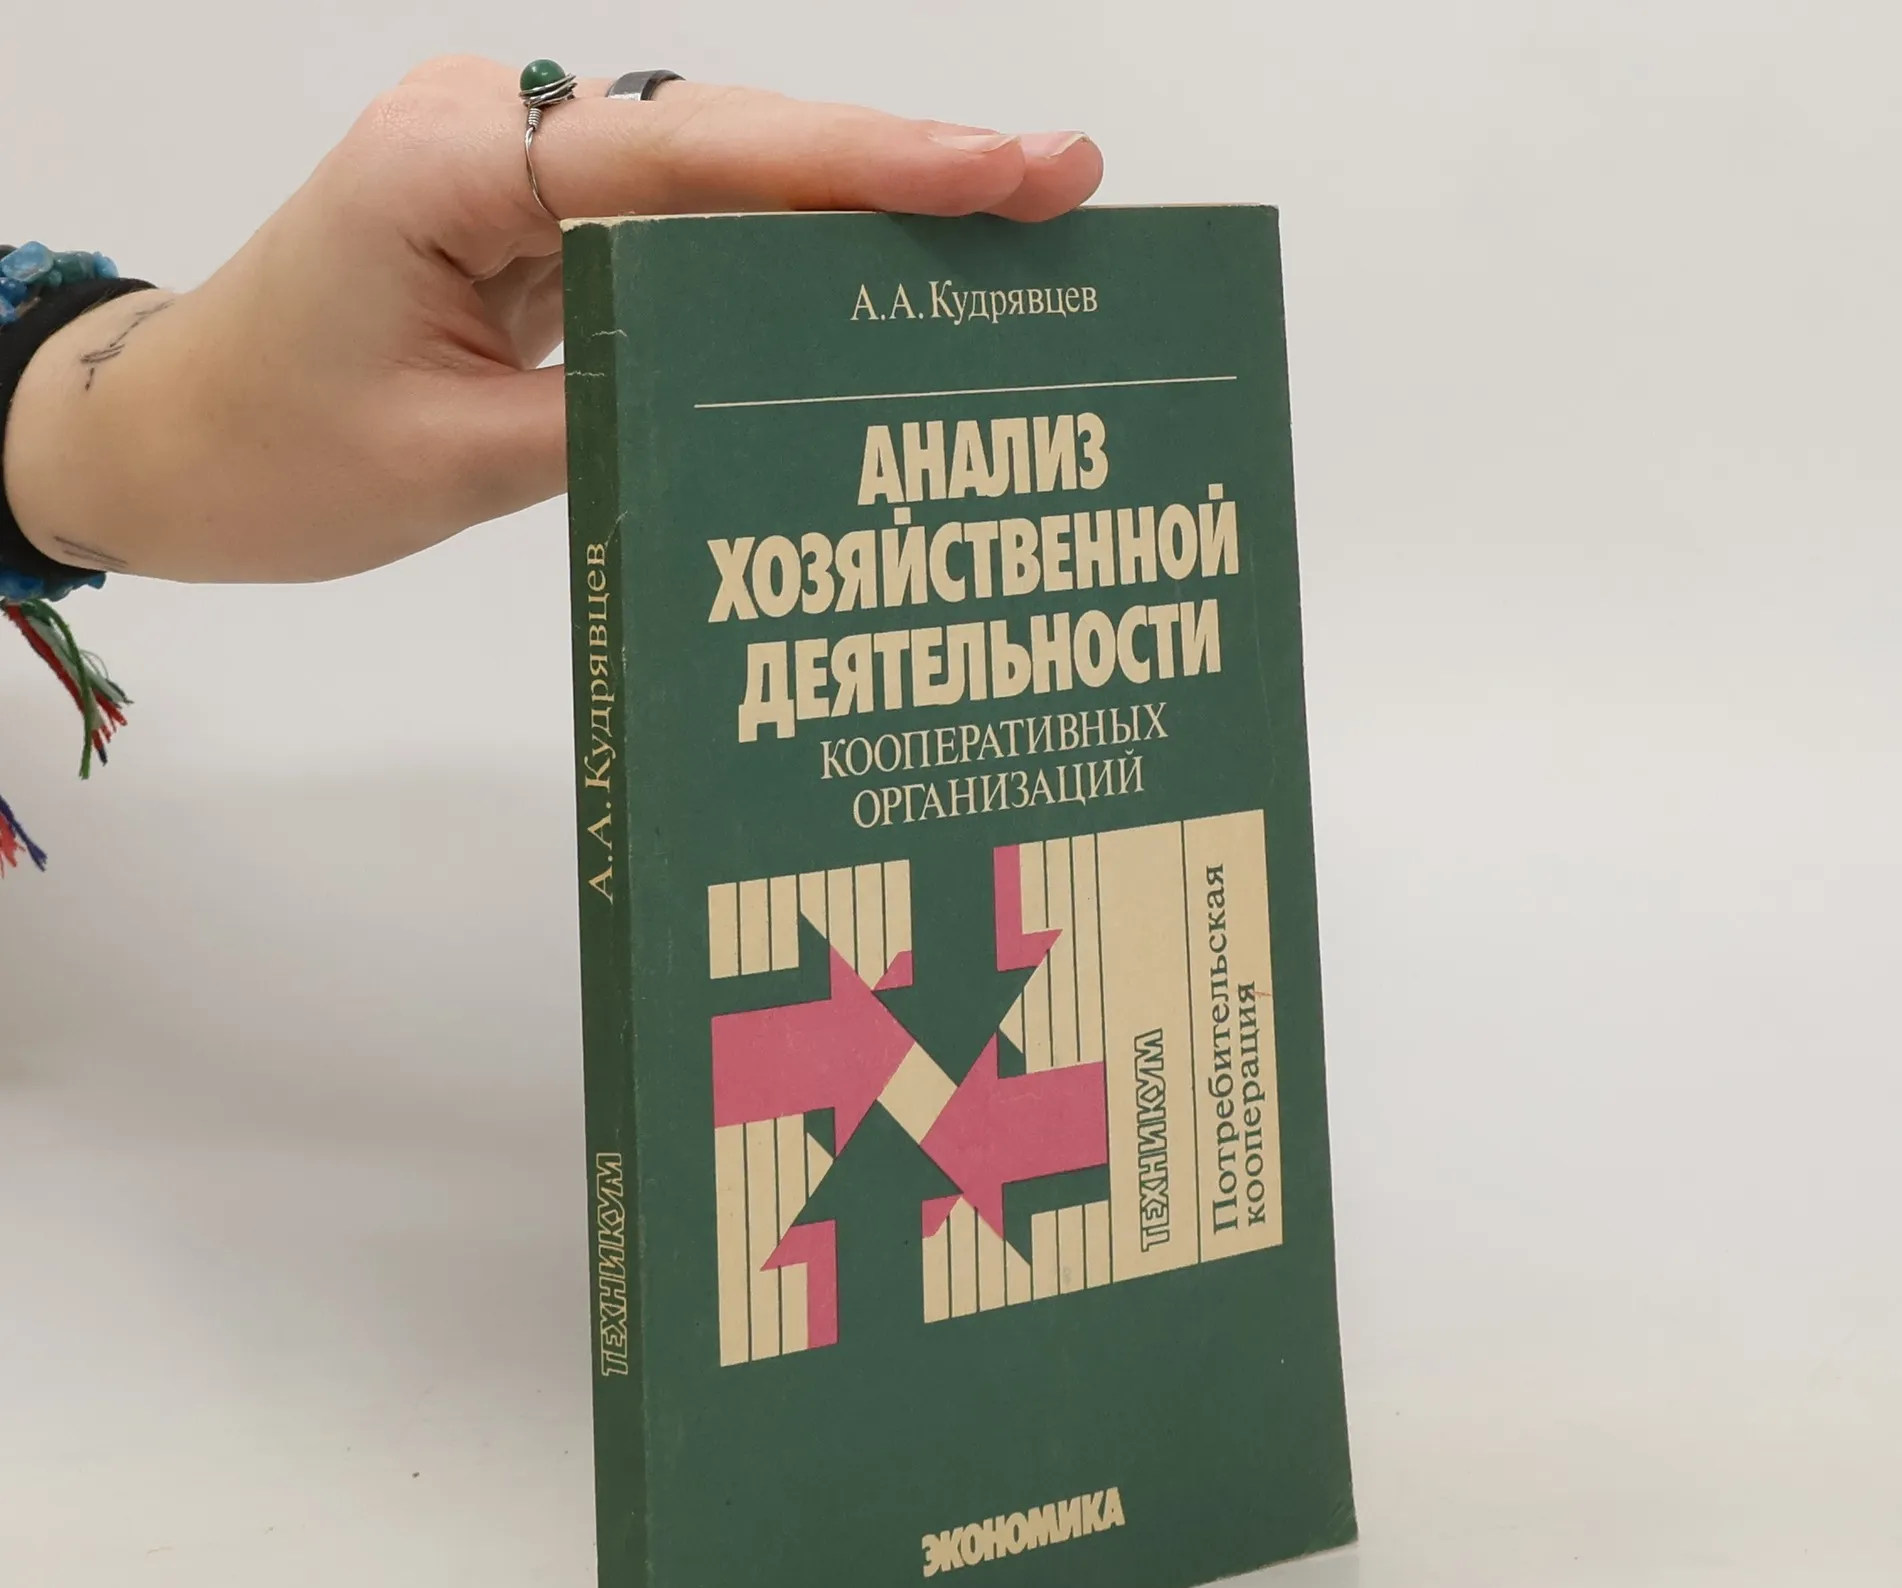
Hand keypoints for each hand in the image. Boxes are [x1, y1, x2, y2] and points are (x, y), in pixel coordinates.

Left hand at [3, 58, 1101, 584]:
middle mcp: (494, 133)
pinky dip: (780, 254)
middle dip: (895, 164)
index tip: (999, 171)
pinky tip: (875, 282)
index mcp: (451, 165)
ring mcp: (516, 168)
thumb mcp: (454, 464)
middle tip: (1059, 185)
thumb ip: (616, 418)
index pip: (689, 153)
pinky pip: (678, 225)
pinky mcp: (535, 217)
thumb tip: (773, 407)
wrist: (166, 442)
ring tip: (1006, 233)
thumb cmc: (275, 456)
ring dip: (855, 205)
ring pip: (717, 173)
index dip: (855, 163)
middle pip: (727, 135)